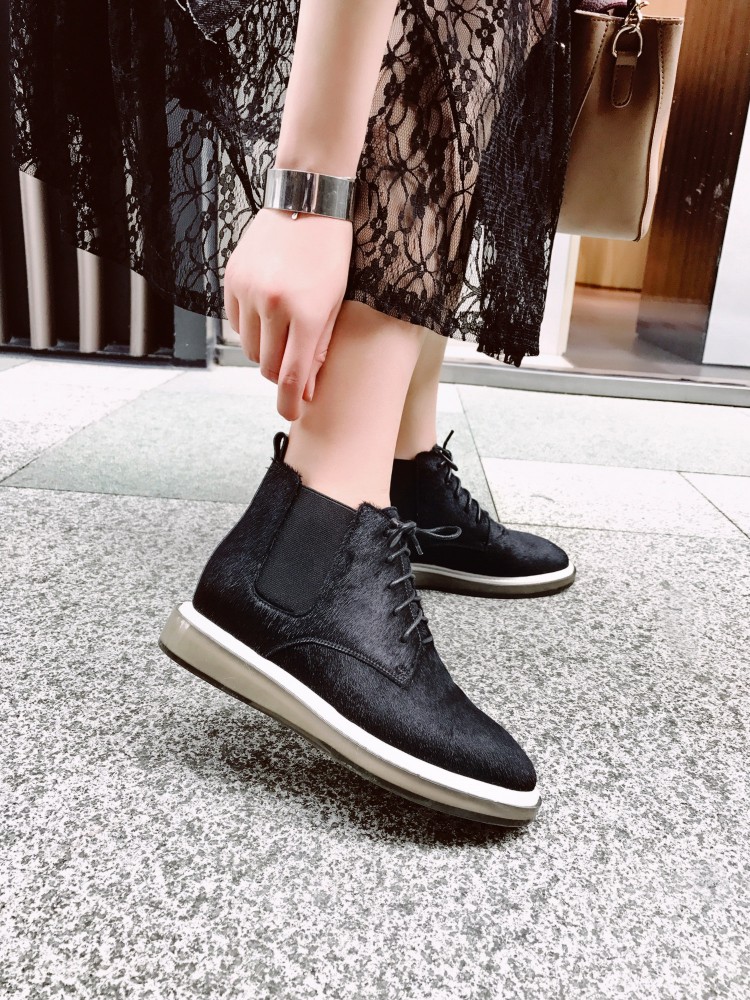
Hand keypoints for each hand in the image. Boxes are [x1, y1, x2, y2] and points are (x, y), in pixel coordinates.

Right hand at [224, 207, 353, 419]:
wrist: (307, 200)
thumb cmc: (331, 253)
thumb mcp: (335, 303)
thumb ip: (319, 348)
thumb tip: (307, 390)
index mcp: (307, 313)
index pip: (292, 376)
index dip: (290, 402)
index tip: (291, 415)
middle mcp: (273, 304)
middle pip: (268, 366)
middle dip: (281, 373)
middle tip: (294, 366)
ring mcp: (248, 291)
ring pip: (250, 347)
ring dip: (266, 351)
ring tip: (283, 334)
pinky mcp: (232, 279)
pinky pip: (236, 323)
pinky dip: (251, 328)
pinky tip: (267, 314)